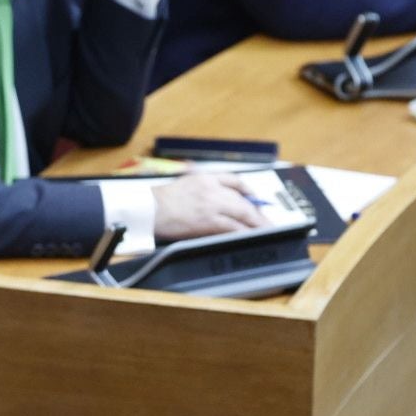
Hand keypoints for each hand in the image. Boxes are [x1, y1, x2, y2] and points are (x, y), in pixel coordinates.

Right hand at [151, 173, 266, 238]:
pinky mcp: (209, 221)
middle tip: (267, 221)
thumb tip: (207, 197)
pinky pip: (233, 227)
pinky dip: (245, 232)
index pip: (234, 180)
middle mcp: (213, 189)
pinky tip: (251, 237)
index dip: (248, 190)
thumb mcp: (181, 184)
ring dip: (257, 224)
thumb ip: (197, 187)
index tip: (254, 197)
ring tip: (266, 231)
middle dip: (257, 212)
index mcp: (205, 178)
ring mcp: (212, 205)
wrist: (149, 208)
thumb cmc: (157, 200)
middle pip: (243, 200)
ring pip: (243, 213)